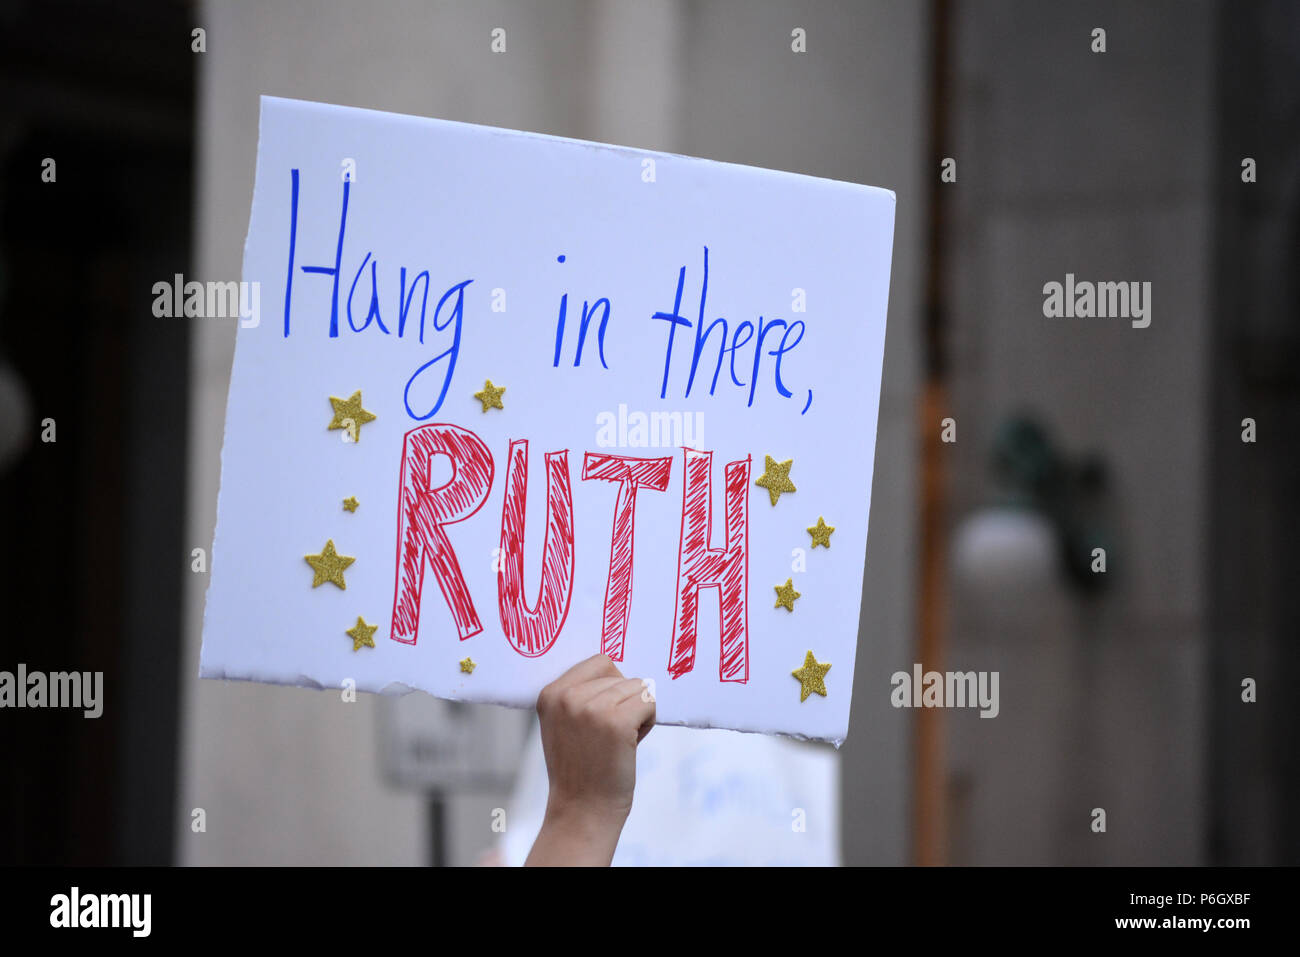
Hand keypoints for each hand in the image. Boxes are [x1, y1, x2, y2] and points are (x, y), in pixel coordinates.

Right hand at [524, 654, 655, 865]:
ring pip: (638, 687)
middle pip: (620, 675)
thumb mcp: (564, 724)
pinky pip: (650, 703)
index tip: (602, 717)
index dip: (611, 686)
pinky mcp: (617, 722)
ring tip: (618, 741)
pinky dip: (649, 722)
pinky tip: (631, 744)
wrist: (582, 811)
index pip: (599, 662)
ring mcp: (591, 708)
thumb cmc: (581, 768)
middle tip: (610, 735)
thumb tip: (616, 666)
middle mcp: (568, 696)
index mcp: (550, 693)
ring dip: (638, 712)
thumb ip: (579, 694)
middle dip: (624, 701)